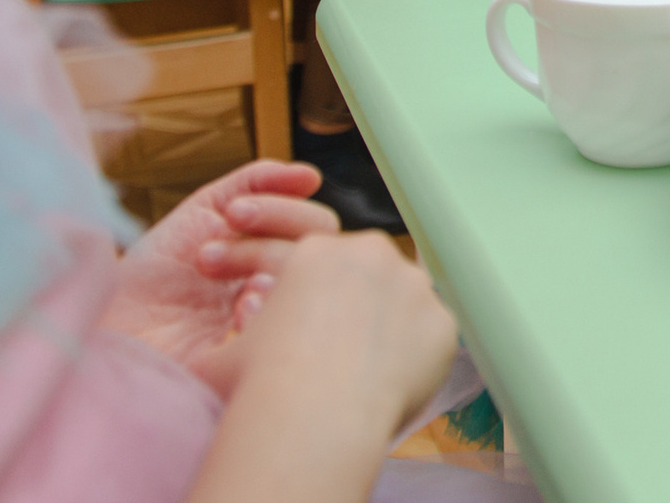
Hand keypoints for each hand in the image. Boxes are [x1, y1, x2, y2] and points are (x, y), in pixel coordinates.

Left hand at [103, 161, 340, 395]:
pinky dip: (266, 318)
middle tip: (212, 251)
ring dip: (267, 274)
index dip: (283, 212)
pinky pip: (288, 343)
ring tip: (216, 279)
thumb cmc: (152, 273)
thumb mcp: (204, 214)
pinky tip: (235, 316)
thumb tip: (311, 176)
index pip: (317, 228)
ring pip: (311, 296)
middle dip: (269, 240)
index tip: (234, 213)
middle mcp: (284, 293)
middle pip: (325, 260)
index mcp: (276, 258)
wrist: (106, 322)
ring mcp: (274, 330)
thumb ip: (254, 184)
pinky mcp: (257, 368)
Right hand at [232, 231, 458, 441]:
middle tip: (344, 349)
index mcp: (316, 251)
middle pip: (368, 273)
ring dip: (392, 325)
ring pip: (404, 300)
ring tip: (370, 367)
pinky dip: (418, 356)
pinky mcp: (442, 322)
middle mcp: (370, 254)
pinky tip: (395, 380)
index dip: (314, 301)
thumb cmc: (262, 385)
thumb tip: (240, 324)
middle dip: (358, 304)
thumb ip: (239, 331)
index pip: (321, 266)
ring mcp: (413, 286)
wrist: (312, 418)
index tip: (312, 332)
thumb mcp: (227, 352)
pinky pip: (431, 336)